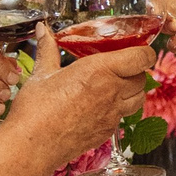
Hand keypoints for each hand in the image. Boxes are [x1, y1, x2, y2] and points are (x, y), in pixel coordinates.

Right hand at [9, 26, 156, 159]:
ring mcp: (112, 115)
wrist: (32, 146)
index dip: (144, 52)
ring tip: (112, 86)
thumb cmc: (36, 110)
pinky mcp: (107, 131)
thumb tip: (43, 30)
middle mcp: (112, 92)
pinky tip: (98, 107)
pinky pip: (122, 117)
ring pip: (138, 99)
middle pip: (142, 78)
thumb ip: (48, 49)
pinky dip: (118, 110)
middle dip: (135, 71)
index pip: (141, 58)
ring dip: (131, 91)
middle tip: (119, 67)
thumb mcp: (42, 73)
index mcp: (100, 71)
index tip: (137, 49)